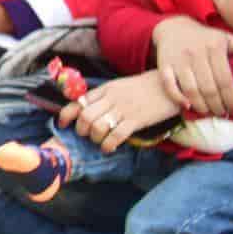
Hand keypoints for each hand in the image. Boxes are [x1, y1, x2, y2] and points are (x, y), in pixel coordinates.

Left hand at [57, 73, 180, 153]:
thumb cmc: (143, 87)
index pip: (79, 102)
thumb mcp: (119, 86)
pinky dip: (108, 144)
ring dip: (94, 138)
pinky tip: (108, 148)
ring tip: (99, 141)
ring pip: (98, 126)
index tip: (62, 124)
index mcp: (105, 89)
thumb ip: (103, 96)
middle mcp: (111, 99)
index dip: (66, 115)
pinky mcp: (137, 120)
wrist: (170, 84)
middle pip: (85, 116)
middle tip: (85, 134)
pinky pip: (116, 135)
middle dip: (81, 129)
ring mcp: (124, 109)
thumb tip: (86, 108)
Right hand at [152, 14, 232, 117]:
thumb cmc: (203, 37)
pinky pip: (169, 85)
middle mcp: (195, 53)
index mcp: (214, 47)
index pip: (225, 80)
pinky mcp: (164, 64)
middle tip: (222, 114)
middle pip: (209, 88)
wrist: (172, 27)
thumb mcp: (225, 38)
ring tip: (208, 113)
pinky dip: (177, 97)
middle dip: (217, 106)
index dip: (231, 98)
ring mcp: (178, 59)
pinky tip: (187, 106)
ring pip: (191, 89)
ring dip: (201, 106)